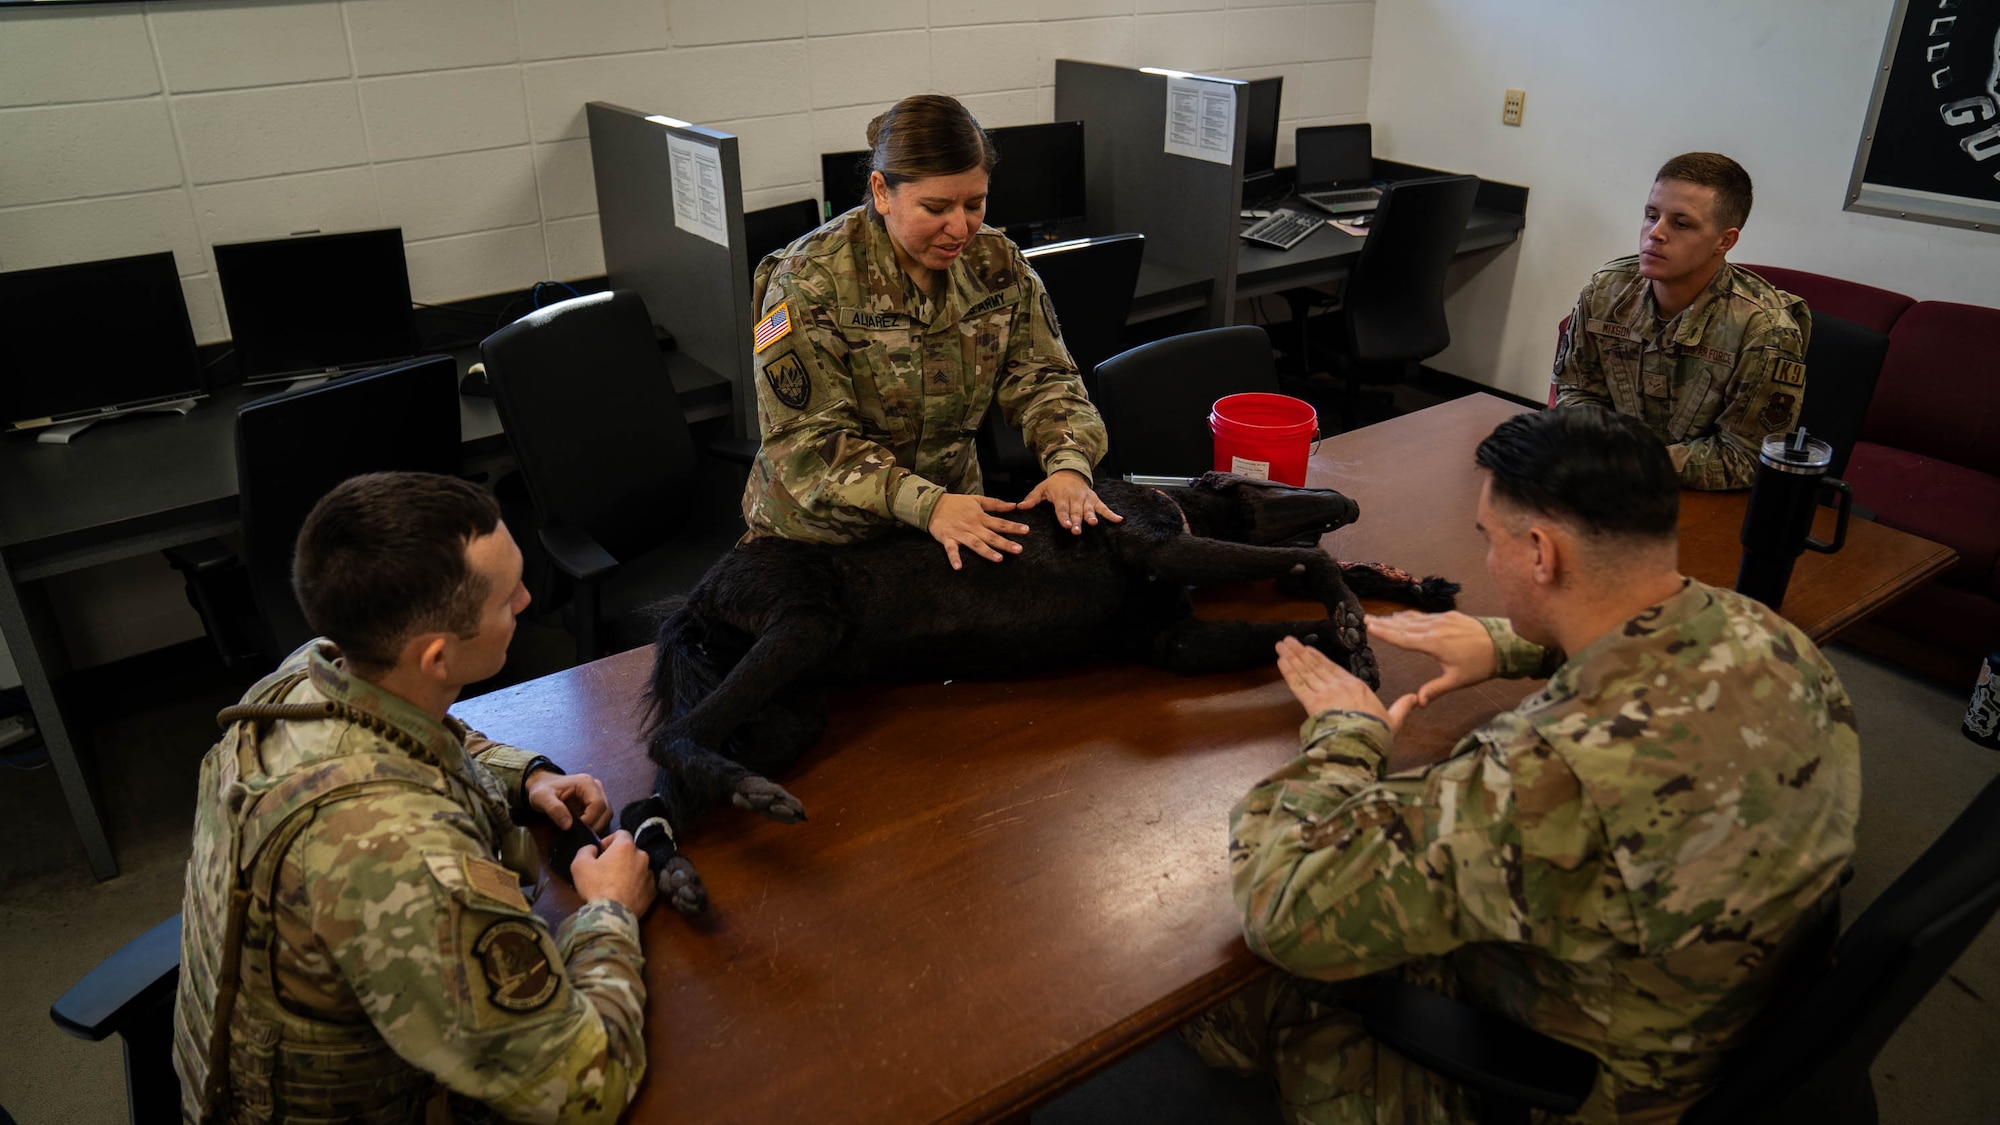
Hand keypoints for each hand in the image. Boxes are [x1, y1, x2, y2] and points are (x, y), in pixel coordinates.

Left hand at [524, 768, 611, 831]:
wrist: (543, 784)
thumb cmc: (542, 789)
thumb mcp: (541, 798)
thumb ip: (554, 809)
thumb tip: (568, 825)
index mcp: (586, 783)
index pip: (598, 804)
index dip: (590, 819)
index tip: (575, 828)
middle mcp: (596, 787)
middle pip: (606, 810)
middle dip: (595, 825)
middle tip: (579, 833)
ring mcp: (598, 794)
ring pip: (607, 814)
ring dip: (596, 826)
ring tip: (580, 831)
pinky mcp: (597, 802)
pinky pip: (602, 816)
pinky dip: (595, 825)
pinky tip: (582, 828)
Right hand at [569, 830, 656, 915]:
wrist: (613, 915)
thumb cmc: (596, 887)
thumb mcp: (579, 865)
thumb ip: (585, 850)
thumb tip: (593, 848)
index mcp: (626, 846)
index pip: (620, 833)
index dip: (608, 840)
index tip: (600, 852)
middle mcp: (642, 856)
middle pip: (630, 851)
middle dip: (619, 857)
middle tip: (605, 869)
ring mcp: (650, 874)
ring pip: (638, 867)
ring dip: (628, 870)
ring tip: (615, 883)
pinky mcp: (653, 891)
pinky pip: (643, 882)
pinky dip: (636, 885)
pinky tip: (624, 894)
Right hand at [928, 492, 1029, 569]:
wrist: (932, 504)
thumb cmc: (956, 503)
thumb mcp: (977, 499)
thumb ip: (996, 503)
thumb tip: (1013, 505)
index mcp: (980, 517)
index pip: (1000, 523)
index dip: (1013, 527)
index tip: (1026, 530)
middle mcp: (972, 526)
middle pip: (991, 536)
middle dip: (1005, 543)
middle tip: (1019, 550)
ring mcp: (960, 533)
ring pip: (976, 544)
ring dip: (987, 552)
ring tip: (999, 559)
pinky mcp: (948, 539)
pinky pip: (951, 550)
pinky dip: (954, 558)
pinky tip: (958, 567)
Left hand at [1017, 469, 1122, 534]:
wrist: (1070, 471)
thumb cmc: (1054, 484)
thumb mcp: (1041, 488)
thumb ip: (1032, 499)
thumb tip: (1020, 507)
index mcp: (1061, 495)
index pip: (1062, 508)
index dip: (1064, 517)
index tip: (1065, 524)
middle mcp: (1074, 497)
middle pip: (1075, 511)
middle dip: (1076, 521)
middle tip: (1076, 531)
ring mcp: (1086, 498)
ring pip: (1089, 509)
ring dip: (1091, 517)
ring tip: (1093, 524)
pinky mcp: (1094, 499)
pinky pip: (1103, 507)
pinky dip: (1111, 513)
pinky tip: (1119, 519)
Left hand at [1276, 636, 1415, 734]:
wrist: (1365, 744)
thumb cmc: (1378, 735)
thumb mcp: (1394, 720)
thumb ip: (1402, 707)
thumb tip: (1416, 699)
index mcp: (1357, 687)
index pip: (1333, 669)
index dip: (1318, 658)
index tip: (1308, 649)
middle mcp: (1339, 685)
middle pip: (1316, 666)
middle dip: (1300, 652)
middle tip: (1287, 641)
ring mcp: (1325, 692)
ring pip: (1305, 671)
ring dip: (1291, 657)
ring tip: (1281, 645)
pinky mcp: (1313, 703)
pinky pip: (1298, 684)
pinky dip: (1288, 671)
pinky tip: (1280, 661)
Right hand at [1365, 610, 1496, 705]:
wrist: (1503, 644)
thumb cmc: (1480, 664)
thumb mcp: (1457, 681)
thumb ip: (1435, 690)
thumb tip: (1418, 703)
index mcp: (1433, 643)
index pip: (1402, 638)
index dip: (1384, 633)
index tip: (1368, 627)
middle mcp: (1434, 628)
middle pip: (1403, 625)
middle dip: (1384, 622)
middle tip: (1366, 618)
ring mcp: (1442, 619)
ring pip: (1413, 618)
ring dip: (1395, 618)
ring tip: (1380, 618)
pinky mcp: (1450, 615)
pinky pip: (1424, 615)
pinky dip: (1411, 616)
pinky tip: (1405, 616)